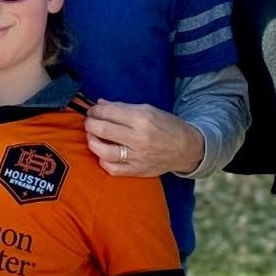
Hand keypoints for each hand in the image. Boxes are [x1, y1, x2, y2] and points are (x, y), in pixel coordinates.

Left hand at [84, 100, 205, 177]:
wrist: (186, 148)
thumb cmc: (167, 126)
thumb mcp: (148, 110)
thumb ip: (122, 107)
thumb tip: (100, 104)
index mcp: (142, 119)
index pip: (109, 112)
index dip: (95, 110)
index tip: (93, 110)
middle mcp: (139, 138)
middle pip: (102, 130)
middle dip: (90, 124)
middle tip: (89, 122)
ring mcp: (137, 157)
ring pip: (104, 151)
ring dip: (92, 142)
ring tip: (92, 137)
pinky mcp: (138, 171)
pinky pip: (112, 169)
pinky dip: (103, 160)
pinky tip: (103, 154)